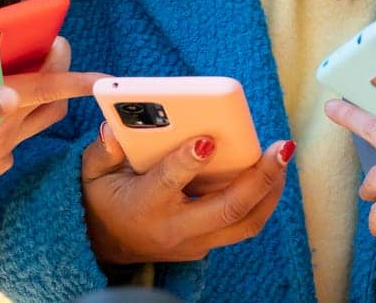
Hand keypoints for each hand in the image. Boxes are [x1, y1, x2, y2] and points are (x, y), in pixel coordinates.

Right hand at [0, 0, 105, 198]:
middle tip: (51, 45)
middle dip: (60, 72)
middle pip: (52, 102)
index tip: (100, 73)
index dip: (74, 77)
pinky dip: (17, 119)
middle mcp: (0, 132)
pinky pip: (18, 140)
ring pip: (40, 121)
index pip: (45, 87)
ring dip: (43, 95)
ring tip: (29, 70)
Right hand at [80, 124, 293, 264]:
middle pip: (226, 208)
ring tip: (283, 156)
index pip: (169, 183)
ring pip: (245, 223)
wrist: (108, 246)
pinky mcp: (207, 244)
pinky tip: (272, 173)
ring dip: (270, 190)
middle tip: (280, 148)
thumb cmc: (103, 199)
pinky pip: (243, 225)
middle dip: (258, 178)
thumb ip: (103, 151)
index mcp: (144, 205)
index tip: (207, 140)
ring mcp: (194, 241)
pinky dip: (262, 200)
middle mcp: (174, 228)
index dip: (188, 162)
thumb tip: (114, 129)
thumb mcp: (91, 173)